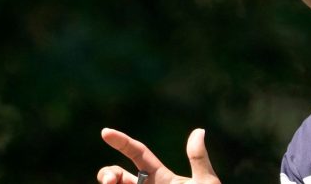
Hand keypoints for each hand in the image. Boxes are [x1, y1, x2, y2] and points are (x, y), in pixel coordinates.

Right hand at [97, 127, 220, 183]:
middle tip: (110, 181)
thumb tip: (199, 130)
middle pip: (118, 175)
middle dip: (107, 174)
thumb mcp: (205, 181)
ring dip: (107, 183)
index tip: (105, 131)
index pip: (138, 154)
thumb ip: (198, 159)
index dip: (122, 142)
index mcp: (161, 177)